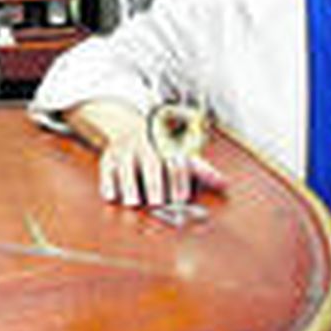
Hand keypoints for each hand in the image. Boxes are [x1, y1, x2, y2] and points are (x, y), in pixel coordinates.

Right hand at [66, 99, 226, 208]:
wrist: (131, 128)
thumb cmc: (161, 150)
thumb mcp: (182, 155)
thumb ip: (202, 172)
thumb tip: (224, 185)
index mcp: (167, 146)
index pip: (175, 162)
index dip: (178, 180)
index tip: (181, 198)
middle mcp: (146, 146)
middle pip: (151, 164)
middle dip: (154, 183)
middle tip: (158, 203)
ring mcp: (125, 151)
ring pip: (126, 167)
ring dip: (129, 185)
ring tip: (135, 202)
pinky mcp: (108, 159)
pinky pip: (106, 170)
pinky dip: (108, 183)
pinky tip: (113, 196)